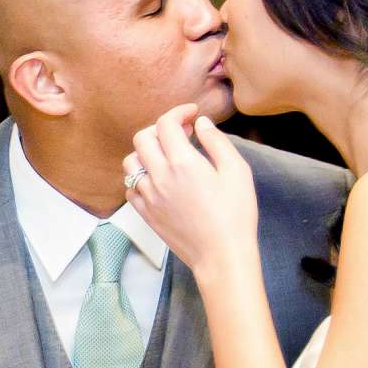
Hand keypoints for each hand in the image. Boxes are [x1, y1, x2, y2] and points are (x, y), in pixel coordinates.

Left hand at [124, 105, 260, 288]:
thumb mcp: (237, 171)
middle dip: (160, 128)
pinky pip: (130, 187)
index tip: (192, 113)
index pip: (166, 123)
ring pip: (131, 162)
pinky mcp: (145, 214)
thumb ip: (217, 142)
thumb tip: (201, 123)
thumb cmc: (235, 214)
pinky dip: (140, 177)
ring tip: (167, 156)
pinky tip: (158, 179)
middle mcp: (159, 177)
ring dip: (146, 152)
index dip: (178, 112)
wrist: (221, 255)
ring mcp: (148, 197)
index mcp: (183, 163)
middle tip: (181, 134)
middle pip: (142, 137)